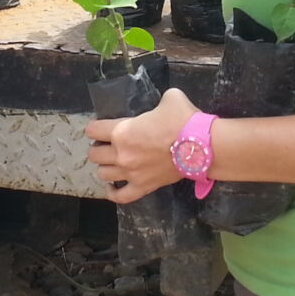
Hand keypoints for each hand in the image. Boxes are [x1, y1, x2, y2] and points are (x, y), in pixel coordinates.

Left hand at [84, 87, 198, 203]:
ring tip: (112, 162)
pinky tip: (112, 186)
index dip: (95, 127)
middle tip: (108, 144)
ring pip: (103, 174)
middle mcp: (121, 154)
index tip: (100, 127)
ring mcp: (131, 173)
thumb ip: (160, 101)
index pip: (93, 130)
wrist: (201, 146)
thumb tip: (163, 104)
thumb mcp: (170, 98)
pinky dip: (113, 192)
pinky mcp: (143, 187)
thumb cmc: (183, 120)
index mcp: (122, 131)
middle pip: (94, 154)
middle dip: (98, 147)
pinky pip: (120, 196)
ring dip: (105, 167)